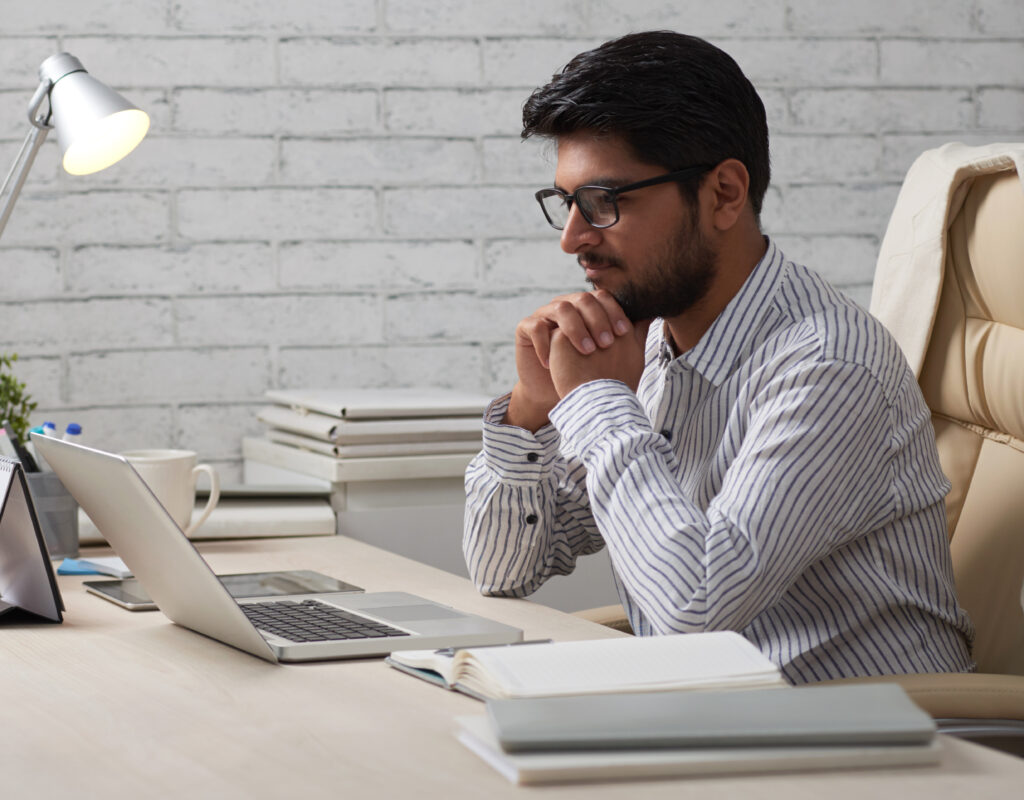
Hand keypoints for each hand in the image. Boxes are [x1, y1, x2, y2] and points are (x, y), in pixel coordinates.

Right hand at [504, 291, 631, 430]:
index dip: (614, 311)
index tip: (624, 332)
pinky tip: (554, 362)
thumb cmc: (592, 373)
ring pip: (560, 308)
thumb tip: (654, 313)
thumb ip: (632, 331)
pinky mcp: (526, 328)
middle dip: (597, 320)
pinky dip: (544, 343)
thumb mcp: (616, 352)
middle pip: (582, 299)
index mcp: (587, 308)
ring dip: (575, 329)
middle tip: (606, 343)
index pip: (602, 298)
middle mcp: (567, 306)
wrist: (563, 396)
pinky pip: (534, 326)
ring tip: (586, 351)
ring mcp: (545, 315)